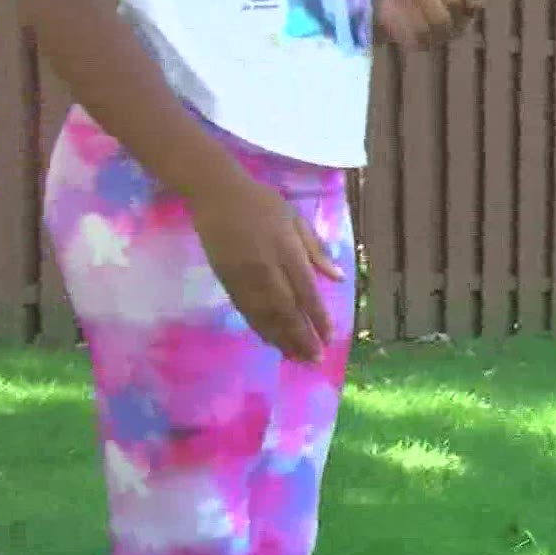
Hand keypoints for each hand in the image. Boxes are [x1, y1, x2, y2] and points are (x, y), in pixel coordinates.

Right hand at [188, 173, 345, 362]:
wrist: (216, 195)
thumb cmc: (262, 203)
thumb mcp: (296, 219)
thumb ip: (317, 250)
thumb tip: (339, 277)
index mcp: (287, 251)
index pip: (306, 292)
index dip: (318, 317)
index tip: (329, 337)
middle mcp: (266, 268)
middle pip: (286, 310)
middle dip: (301, 337)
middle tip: (315, 359)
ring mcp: (244, 277)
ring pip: (264, 316)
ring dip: (282, 340)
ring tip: (297, 358)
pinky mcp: (227, 281)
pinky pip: (246, 311)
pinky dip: (261, 329)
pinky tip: (272, 341)